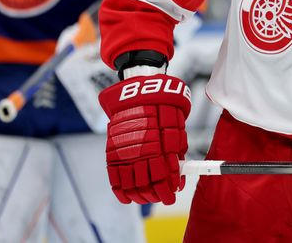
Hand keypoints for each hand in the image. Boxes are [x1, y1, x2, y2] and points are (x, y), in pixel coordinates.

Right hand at [98, 74, 190, 203]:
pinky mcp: (113, 151)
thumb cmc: (162, 109)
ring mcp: (126, 152)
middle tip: (160, 197)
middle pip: (147, 183)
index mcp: (160, 144)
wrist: (138, 94)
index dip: (167, 191)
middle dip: (155, 194)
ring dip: (140, 195)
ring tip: (147, 198)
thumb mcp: (175, 129)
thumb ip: (176, 155)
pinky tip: (128, 198)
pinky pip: (115, 177)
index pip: (163, 176)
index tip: (171, 197)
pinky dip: (121, 191)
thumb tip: (178, 179)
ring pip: (132, 183)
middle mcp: (142, 150)